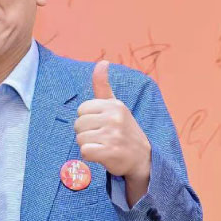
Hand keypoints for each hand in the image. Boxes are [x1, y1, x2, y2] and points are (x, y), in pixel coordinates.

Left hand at [74, 62, 150, 183]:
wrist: (142, 158)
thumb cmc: (123, 130)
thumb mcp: (115, 106)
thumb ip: (103, 86)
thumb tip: (102, 62)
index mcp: (114, 105)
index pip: (81, 110)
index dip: (87, 119)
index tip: (101, 124)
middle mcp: (115, 118)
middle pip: (78, 124)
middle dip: (86, 133)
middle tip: (102, 137)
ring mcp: (113, 135)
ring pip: (80, 139)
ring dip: (88, 145)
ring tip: (103, 145)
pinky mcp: (111, 152)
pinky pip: (84, 152)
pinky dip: (90, 156)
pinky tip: (102, 155)